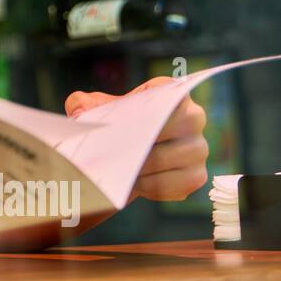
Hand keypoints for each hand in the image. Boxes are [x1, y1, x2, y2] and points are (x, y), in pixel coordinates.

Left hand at [64, 77, 208, 202]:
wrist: (124, 156)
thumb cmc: (114, 128)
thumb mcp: (94, 111)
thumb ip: (83, 104)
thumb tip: (81, 109)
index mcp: (170, 93)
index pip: (168, 94)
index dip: (147, 110)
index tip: (123, 124)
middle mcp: (193, 117)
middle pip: (172, 128)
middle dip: (140, 143)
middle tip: (113, 152)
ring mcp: (199, 148)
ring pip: (172, 159)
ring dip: (143, 168)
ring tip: (120, 170)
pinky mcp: (197, 176)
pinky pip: (177, 184)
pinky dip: (153, 187)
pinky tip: (136, 184)